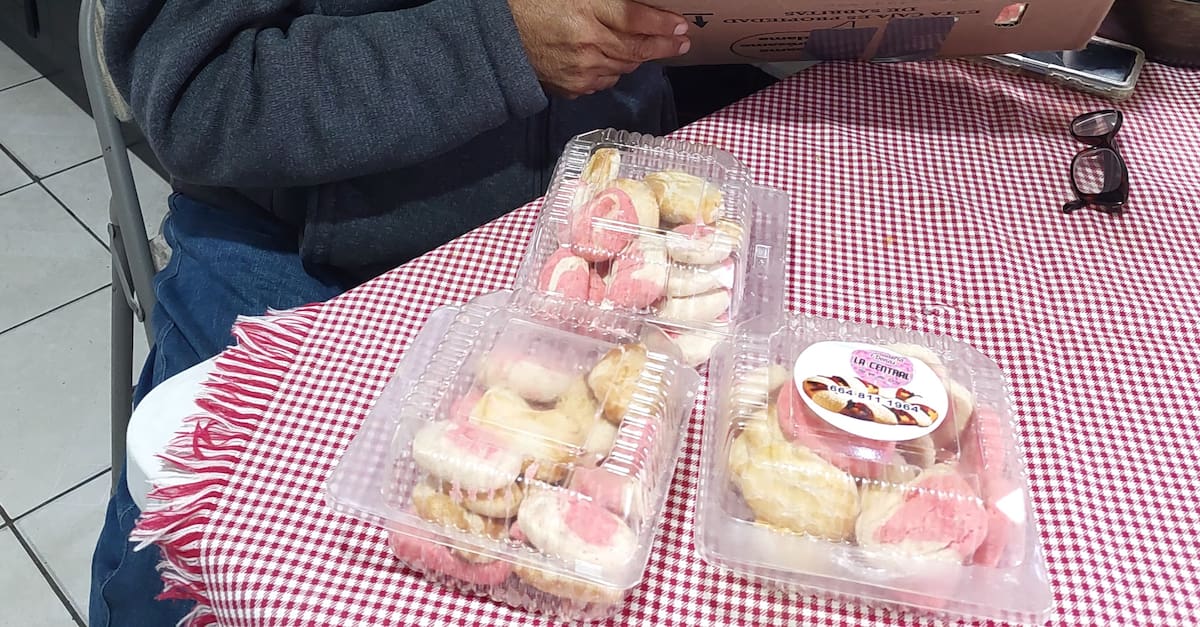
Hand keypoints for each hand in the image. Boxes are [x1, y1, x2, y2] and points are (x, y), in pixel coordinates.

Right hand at [508, 0, 689, 97]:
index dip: (662, 24)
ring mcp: (579, 70)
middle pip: (636, 49)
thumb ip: (607, 2)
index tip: (681, 26)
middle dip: (664, 45)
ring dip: (639, 58)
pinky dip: (613, 70)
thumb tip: (636, 13)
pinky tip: (614, 60)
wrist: (499, 35)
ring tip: (651, 48)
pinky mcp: (570, 87)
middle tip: (682, 42)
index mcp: (584, 10)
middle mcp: (586, 43)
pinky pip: (604, 81)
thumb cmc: (534, 5)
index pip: (635, 19)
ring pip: (623, 67)